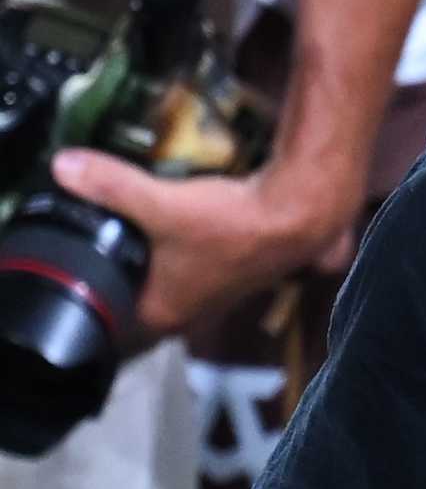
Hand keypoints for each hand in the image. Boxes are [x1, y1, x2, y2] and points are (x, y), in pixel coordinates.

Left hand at [49, 152, 350, 338]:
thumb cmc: (231, 224)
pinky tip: (170, 234)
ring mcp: (216, 296)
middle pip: (139, 302)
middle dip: (119, 281)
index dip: (88, 299)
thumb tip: (62, 165)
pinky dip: (176, 257)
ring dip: (151, 270)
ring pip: (168, 286)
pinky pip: (190, 270)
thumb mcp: (162, 203)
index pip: (111, 323)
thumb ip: (111, 185)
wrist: (301, 216)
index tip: (67, 280)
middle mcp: (190, 313)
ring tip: (124, 243)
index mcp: (165, 312)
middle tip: (85, 255)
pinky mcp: (235, 274)